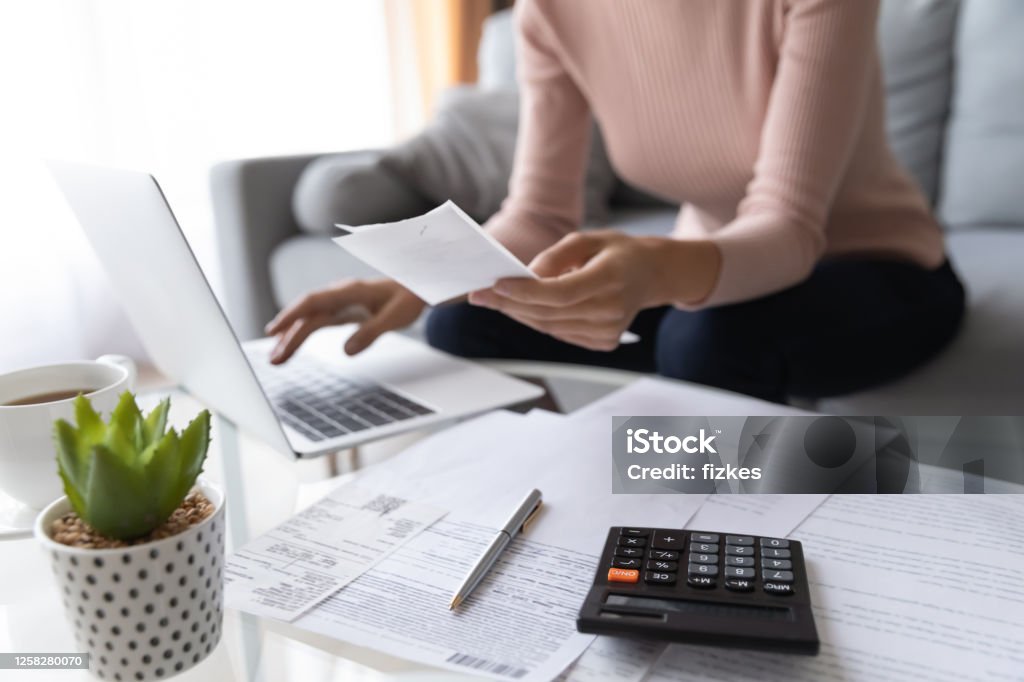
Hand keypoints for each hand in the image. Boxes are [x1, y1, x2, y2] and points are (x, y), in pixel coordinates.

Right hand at [265, 279, 424, 362]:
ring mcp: (339, 302)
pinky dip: (302, 333)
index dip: (292, 315)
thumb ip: (371, 332)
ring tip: (275, 358)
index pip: (313, 302)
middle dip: (287, 335)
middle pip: (307, 314)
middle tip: (273, 359)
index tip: (275, 330)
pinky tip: (289, 344)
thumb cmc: (408, 299)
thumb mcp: (396, 317)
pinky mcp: (341, 311)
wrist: (417, 287)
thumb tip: (346, 351)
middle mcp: (340, 294)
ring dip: (291, 336)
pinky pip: (316, 321)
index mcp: (350, 291)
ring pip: (309, 318)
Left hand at [468, 231, 718, 350]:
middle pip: (548, 313)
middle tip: (479, 295)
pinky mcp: (604, 342)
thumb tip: (527, 275)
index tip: (495, 285)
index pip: (560, 292)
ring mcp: (609, 330)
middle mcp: (611, 309)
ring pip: (550, 326)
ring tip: (495, 300)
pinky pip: (560, 333)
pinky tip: (523, 308)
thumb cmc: (618, 252)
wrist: (653, 275)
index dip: (524, 292)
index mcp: (610, 278)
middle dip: (509, 304)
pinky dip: (538, 321)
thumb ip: (557, 255)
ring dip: (519, 314)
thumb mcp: (590, 238)